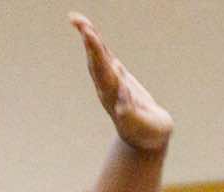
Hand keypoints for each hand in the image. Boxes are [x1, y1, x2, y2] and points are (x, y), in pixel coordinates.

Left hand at [69, 13, 172, 153]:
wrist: (145, 141)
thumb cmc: (147, 134)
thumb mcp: (141, 125)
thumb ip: (129, 112)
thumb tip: (121, 96)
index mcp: (112, 95)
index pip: (101, 69)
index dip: (95, 51)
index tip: (88, 34)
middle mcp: (107, 87)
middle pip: (94, 59)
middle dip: (87, 39)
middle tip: (76, 18)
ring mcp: (111, 82)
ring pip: (98, 56)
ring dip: (88, 38)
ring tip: (79, 20)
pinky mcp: (118, 79)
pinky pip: (105, 58)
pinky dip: (98, 44)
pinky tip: (91, 33)